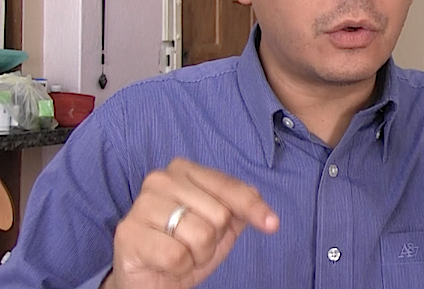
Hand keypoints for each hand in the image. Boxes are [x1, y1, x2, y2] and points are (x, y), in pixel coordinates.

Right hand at [104, 158, 278, 288]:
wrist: (150, 279)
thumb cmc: (185, 246)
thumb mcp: (220, 226)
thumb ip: (239, 208)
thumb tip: (266, 214)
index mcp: (183, 169)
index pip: (229, 186)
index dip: (253, 207)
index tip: (272, 224)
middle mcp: (160, 179)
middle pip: (219, 213)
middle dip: (214, 240)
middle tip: (194, 245)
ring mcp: (142, 204)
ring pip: (200, 235)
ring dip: (197, 255)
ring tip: (181, 253)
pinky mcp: (128, 233)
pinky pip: (177, 255)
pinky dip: (179, 267)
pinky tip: (165, 262)